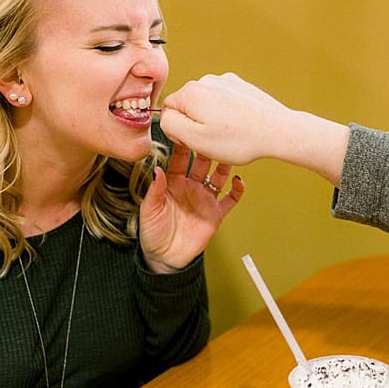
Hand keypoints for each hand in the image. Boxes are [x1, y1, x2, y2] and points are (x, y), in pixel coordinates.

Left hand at [138, 142, 244, 272]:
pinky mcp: (216, 213)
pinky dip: (237, 190)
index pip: (179, 159)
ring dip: (224, 165)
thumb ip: (155, 190)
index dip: (183, 145)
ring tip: (229, 153)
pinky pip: (230, 199)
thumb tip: (157, 169)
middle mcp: (190, 187)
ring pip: (218, 176)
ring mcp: (205, 199)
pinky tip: (239, 181)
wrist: (166, 258)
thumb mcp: (149, 210)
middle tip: (212, 134)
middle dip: (206, 149)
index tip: (186, 129)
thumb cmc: (153, 233)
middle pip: (202, 162)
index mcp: (172, 183)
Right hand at [162, 73, 350, 186]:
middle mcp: (206, 80)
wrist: (278, 131)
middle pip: (188, 105)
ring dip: (212, 119)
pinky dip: (228, 113)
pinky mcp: (240, 86)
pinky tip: (240, 125)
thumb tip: (165, 116)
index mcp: (191, 92)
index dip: (179, 130)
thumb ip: (171, 124)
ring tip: (230, 133)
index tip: (196, 141)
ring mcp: (225, 81)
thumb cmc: (239, 140)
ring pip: (206, 103)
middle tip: (214, 140)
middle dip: (196, 123)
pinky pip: (224, 101)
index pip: (169, 110)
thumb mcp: (195, 139)